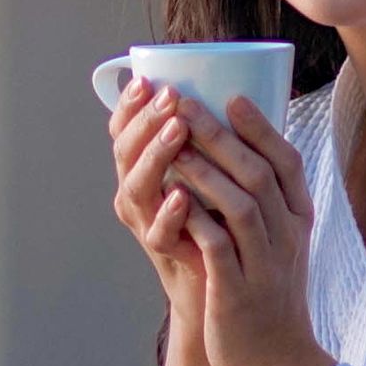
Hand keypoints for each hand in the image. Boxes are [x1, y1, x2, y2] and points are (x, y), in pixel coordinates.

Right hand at [107, 78, 215, 338]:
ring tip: (179, 129)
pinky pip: (160, 233)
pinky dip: (170, 213)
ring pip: (137, 187)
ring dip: (157, 156)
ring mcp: (148, 225)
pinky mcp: (167, 255)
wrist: (228, 287)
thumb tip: (241, 88)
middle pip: (125, 152)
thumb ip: (216, 142)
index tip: (147, 78)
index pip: (125, 129)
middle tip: (170, 97)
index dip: (130, 105)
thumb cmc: (222, 222)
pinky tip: (182, 194)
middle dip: (146, 120)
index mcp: (146, 169)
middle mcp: (138, 194)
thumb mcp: (214, 174)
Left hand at [162, 92, 332, 365]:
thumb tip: (233, 156)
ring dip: (205, 170)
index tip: (232, 97)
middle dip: (221, 136)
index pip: (288, 164)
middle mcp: (287, 239)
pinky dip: (195, 219)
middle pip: (259, 175)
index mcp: (299, 222)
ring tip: (174, 144)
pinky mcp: (237, 294)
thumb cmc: (267, 298)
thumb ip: (263, 205)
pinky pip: (217, 247)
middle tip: (186, 106)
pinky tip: (171, 198)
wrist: (277, 364)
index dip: (260, 128)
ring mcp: (264, 266)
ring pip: (240, 205)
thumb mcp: (278, 246)